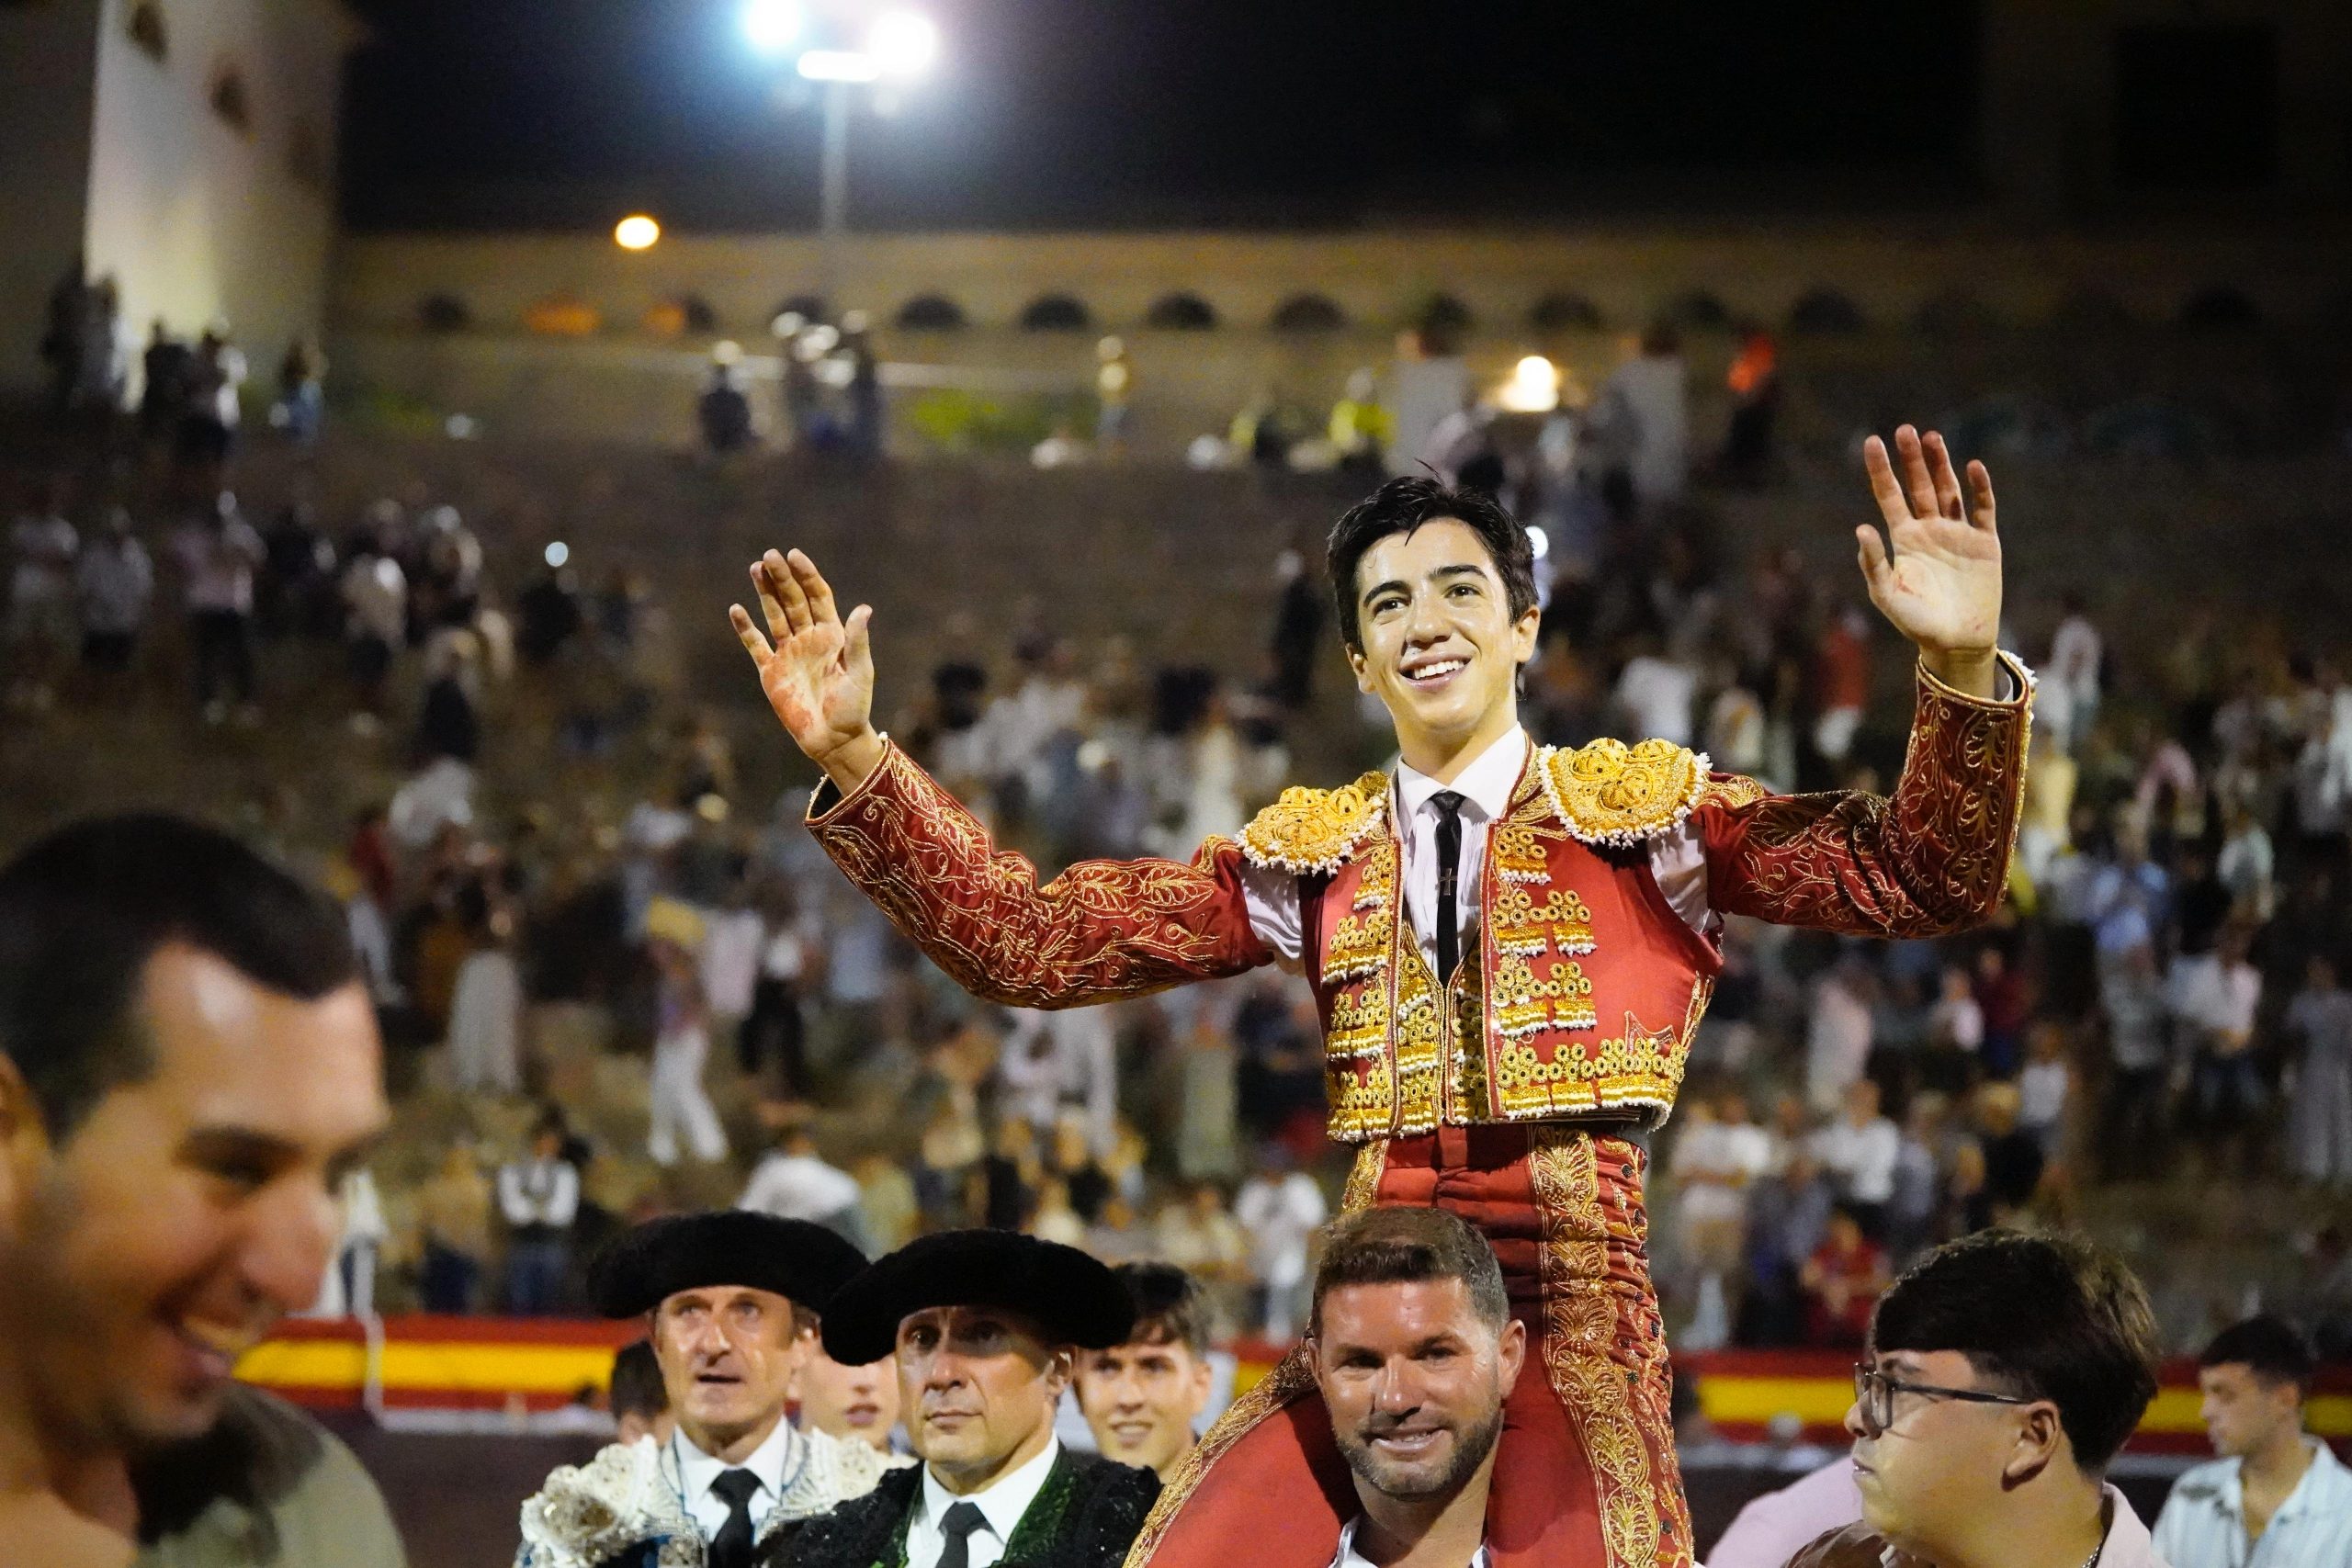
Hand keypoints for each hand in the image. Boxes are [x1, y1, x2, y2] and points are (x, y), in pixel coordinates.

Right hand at [731, 549, 882, 792]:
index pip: (818, 597)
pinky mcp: (771, 672)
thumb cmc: (853, 708)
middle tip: (769, 555)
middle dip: (782, 578)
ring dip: (765, 593)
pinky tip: (736, 609)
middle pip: (793, 600)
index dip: (807, 575)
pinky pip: (756, 645)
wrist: (834, 740)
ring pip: (774, 615)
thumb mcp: (860, 673)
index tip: (795, 555)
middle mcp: (809, 639)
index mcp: (832, 636)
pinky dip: (746, 628)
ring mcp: (789, 654)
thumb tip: (864, 608)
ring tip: (756, 568)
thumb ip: (858, 641)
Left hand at [1859, 426, 2001, 696]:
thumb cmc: (1916, 623)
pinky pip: (1982, 509)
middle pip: (1919, 485)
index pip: (1889, 496)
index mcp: (1904, 539)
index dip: (1881, 470)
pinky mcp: (1984, 542)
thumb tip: (1861, 528)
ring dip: (1941, 464)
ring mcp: (1958, 533)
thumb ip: (1873, 563)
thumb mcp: (1887, 595)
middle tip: (1904, 430)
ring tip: (1931, 437)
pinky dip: (1979, 488)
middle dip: (1911, 459)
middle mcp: (1930, 530)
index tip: (1871, 442)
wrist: (1956, 642)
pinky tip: (1973, 468)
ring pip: (1949, 489)